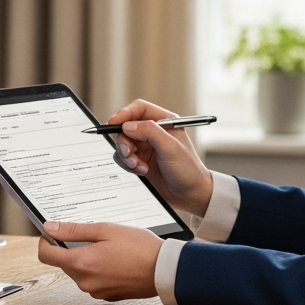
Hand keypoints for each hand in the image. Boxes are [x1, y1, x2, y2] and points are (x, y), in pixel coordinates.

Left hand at [37, 221, 162, 300]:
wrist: (164, 270)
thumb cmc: (139, 247)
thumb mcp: (105, 230)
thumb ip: (74, 230)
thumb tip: (50, 228)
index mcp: (81, 264)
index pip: (46, 256)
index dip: (46, 242)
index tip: (52, 233)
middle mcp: (85, 282)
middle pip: (63, 263)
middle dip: (70, 249)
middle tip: (91, 236)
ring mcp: (95, 291)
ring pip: (77, 272)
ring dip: (84, 259)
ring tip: (107, 247)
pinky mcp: (106, 296)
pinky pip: (92, 280)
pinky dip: (96, 269)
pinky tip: (114, 260)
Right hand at [108, 100, 212, 216]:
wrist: (190, 195)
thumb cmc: (188, 170)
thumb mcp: (171, 148)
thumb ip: (150, 132)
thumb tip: (127, 125)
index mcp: (164, 122)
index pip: (139, 109)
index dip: (125, 113)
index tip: (114, 123)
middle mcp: (153, 132)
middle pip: (126, 127)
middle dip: (124, 141)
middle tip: (129, 153)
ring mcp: (146, 147)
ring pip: (123, 143)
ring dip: (127, 155)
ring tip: (139, 166)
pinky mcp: (140, 161)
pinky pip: (124, 158)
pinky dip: (128, 165)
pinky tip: (142, 171)